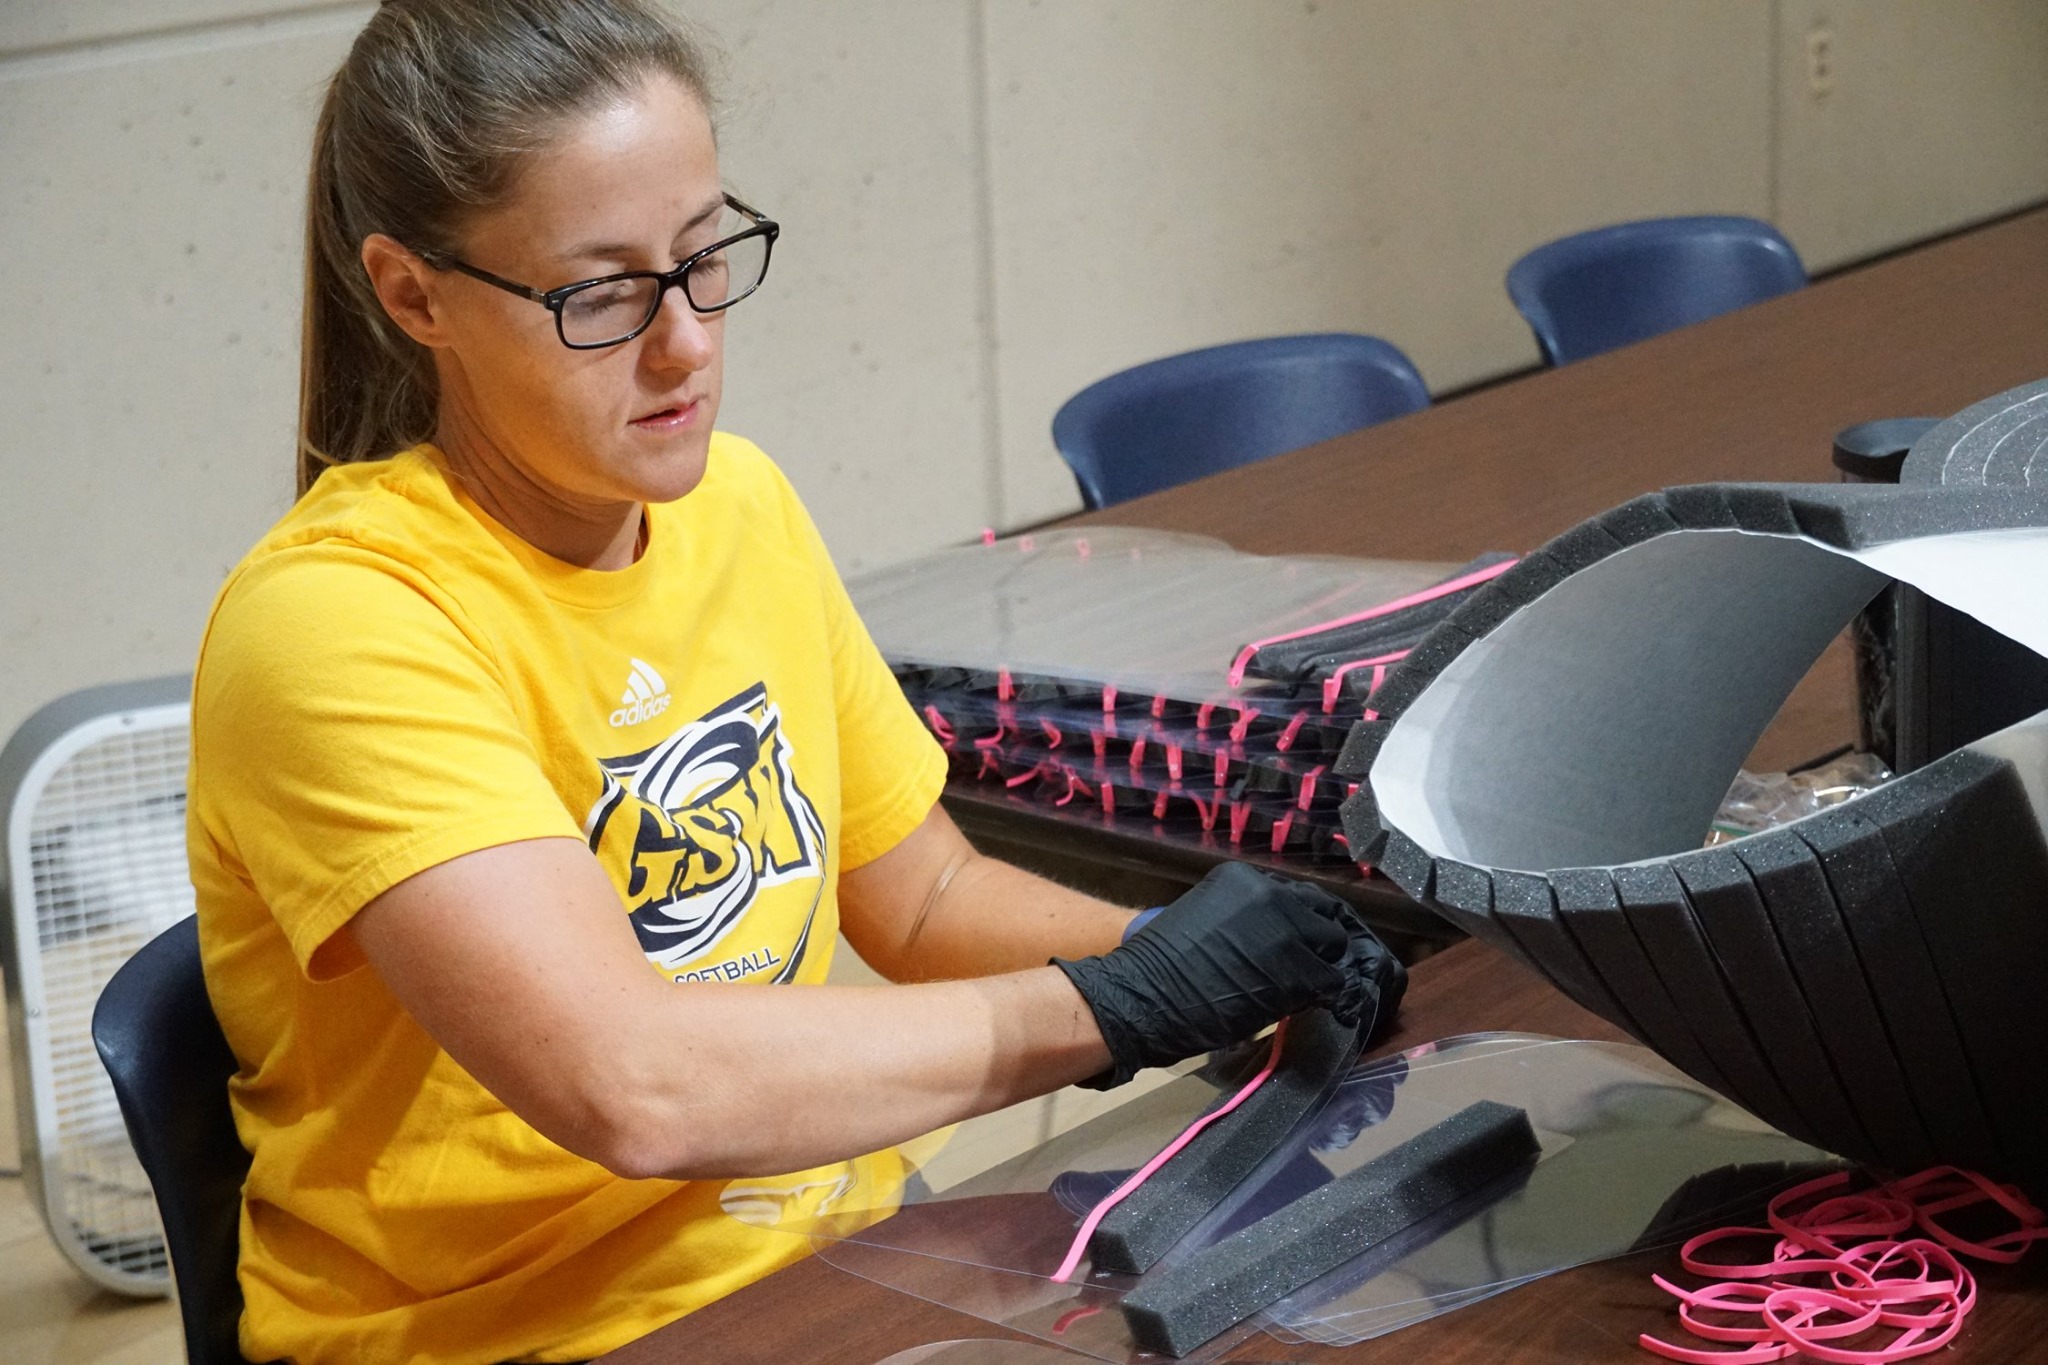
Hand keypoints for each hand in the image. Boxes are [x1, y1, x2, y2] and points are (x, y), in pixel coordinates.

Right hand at [1051, 862, 1406, 1088]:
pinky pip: (1331, 982)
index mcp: (1244, 880)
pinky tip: (1312, 1006)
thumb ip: (1243, 922)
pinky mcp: (1298, 970)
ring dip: (1325, 970)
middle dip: (1322, 943)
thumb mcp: (1205, 921)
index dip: (1303, 925)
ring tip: (1309, 991)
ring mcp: (1288, 931)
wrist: (1140, 996)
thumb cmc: (1160, 967)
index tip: (1303, 945)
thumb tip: (1273, 943)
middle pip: (1323, 915)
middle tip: (1314, 969)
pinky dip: (1327, 996)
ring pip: (1332, 948)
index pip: (1295, 896)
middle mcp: (1271, 895)